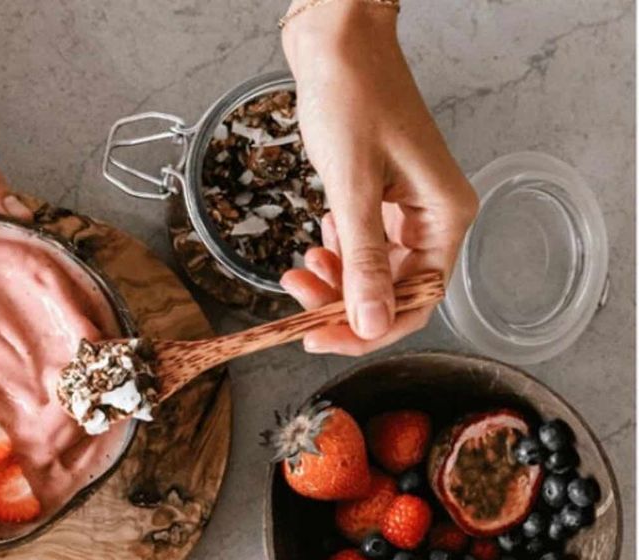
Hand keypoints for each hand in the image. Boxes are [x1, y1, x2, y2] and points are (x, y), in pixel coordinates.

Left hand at [280, 0, 477, 354]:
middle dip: (342, 305)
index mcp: (445, 216)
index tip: (321, 338)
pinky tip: (315, 244)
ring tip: (298, 269)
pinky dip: (335, 256)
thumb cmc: (352, 95)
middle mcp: (433, 219)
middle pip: (391, 293)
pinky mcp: (379, 202)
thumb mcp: (352, 185)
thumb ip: (362, 260)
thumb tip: (371, 324)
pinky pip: (360, 250)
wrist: (337, 39)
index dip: (369, 330)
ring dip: (334, 283)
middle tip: (298, 300)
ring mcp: (405, 211)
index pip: (417, 300)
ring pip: (371, 275)